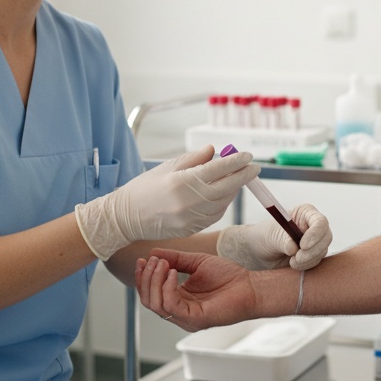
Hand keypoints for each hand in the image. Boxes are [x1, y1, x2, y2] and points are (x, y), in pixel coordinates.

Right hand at [75, 145, 259, 259]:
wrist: (125, 217)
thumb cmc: (144, 188)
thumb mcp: (167, 167)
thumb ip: (193, 159)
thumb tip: (215, 151)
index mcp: (183, 181)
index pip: (219, 169)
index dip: (236, 161)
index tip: (248, 156)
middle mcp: (190, 201)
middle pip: (227, 186)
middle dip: (243, 176)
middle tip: (254, 168)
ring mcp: (192, 217)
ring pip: (223, 202)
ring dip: (233, 190)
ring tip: (237, 179)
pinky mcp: (191, 228)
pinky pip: (214, 215)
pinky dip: (222, 204)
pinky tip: (223, 195)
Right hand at [137, 248, 258, 331]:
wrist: (250, 286)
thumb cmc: (228, 276)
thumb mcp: (196, 262)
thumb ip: (175, 259)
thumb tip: (152, 253)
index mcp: (178, 300)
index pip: (150, 294)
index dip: (143, 277)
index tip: (144, 259)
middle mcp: (179, 312)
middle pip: (148, 301)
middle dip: (146, 278)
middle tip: (154, 260)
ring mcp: (186, 318)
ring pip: (156, 304)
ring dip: (155, 281)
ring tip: (163, 264)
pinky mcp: (195, 319)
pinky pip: (171, 305)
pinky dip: (167, 287)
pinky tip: (172, 273)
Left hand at [216, 204, 331, 269]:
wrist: (259, 253)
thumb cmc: (264, 237)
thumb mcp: (271, 236)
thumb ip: (284, 241)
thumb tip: (294, 248)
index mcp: (305, 213)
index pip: (320, 222)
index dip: (315, 234)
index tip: (302, 245)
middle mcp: (313, 226)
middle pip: (326, 237)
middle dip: (312, 251)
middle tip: (297, 258)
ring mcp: (315, 241)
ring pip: (322, 251)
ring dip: (307, 260)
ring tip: (291, 261)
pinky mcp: (313, 255)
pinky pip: (317, 261)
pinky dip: (306, 265)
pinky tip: (292, 264)